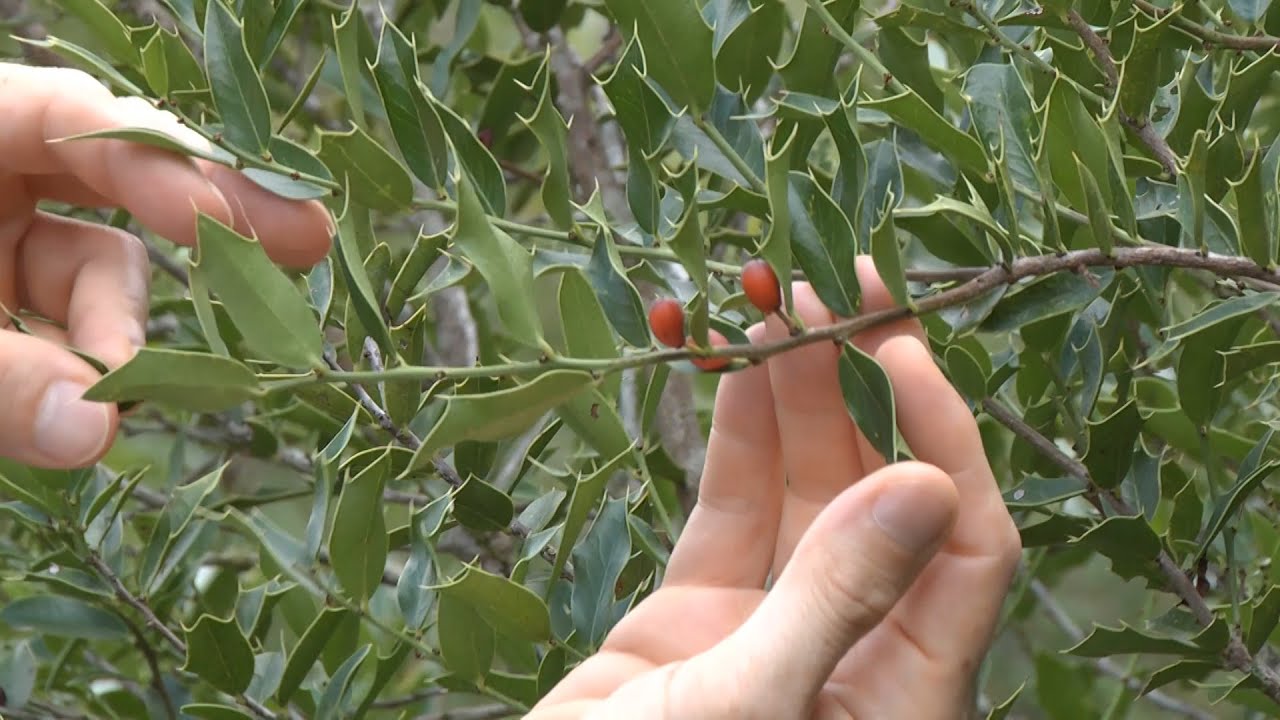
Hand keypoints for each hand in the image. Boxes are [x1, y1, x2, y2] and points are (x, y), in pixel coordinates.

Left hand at [0, 64, 330, 468]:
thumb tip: (94, 436)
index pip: (73, 115)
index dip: (162, 159)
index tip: (229, 220)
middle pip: (118, 179)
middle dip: (208, 222)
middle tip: (307, 246)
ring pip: (96, 274)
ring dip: (121, 340)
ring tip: (110, 407)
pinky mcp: (3, 309)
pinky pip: (71, 329)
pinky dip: (93, 371)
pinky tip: (90, 411)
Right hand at [531, 260, 1021, 718]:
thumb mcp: (750, 704)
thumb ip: (839, 598)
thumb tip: (930, 482)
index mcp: (904, 691)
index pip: (969, 545)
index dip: (947, 439)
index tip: (900, 348)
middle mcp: (855, 646)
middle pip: (883, 494)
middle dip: (859, 387)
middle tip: (832, 284)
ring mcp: (775, 621)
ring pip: (803, 485)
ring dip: (792, 393)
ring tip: (769, 299)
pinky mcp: (704, 608)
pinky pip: (733, 505)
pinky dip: (734, 433)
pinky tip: (732, 361)